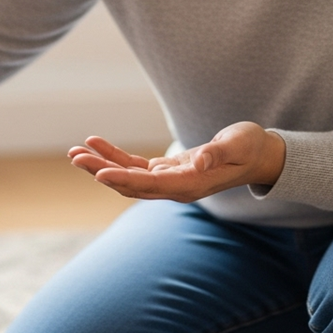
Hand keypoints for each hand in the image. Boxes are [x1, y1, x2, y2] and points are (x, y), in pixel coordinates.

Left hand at [68, 121, 286, 203]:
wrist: (258, 155)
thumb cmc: (249, 147)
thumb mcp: (238, 144)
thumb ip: (219, 152)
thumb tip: (199, 159)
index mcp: (190, 184)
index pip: (149, 185)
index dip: (123, 179)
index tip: (99, 173)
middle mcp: (175, 188)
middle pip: (130, 184)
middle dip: (101, 171)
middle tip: (75, 156)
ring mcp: (169, 181)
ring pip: (127, 177)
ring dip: (101, 165)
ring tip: (75, 152)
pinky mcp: (167, 171)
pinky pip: (135, 167)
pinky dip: (115, 156)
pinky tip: (96, 143)